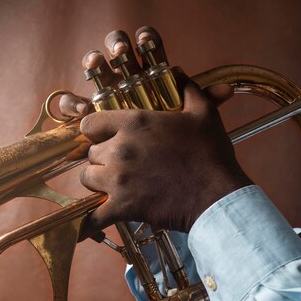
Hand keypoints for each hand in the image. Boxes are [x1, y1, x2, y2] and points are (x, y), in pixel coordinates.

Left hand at [59, 27, 251, 232]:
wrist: (218, 196)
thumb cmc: (211, 154)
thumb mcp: (203, 112)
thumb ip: (186, 88)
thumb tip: (176, 72)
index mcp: (134, 123)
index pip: (90, 123)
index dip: (95, 130)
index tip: (104, 136)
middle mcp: (120, 149)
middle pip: (91, 153)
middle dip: (102, 157)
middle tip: (121, 164)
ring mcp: (118, 179)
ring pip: (87, 178)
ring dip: (98, 181)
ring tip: (115, 185)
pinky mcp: (122, 207)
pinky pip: (92, 217)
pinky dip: (87, 223)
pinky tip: (83, 227)